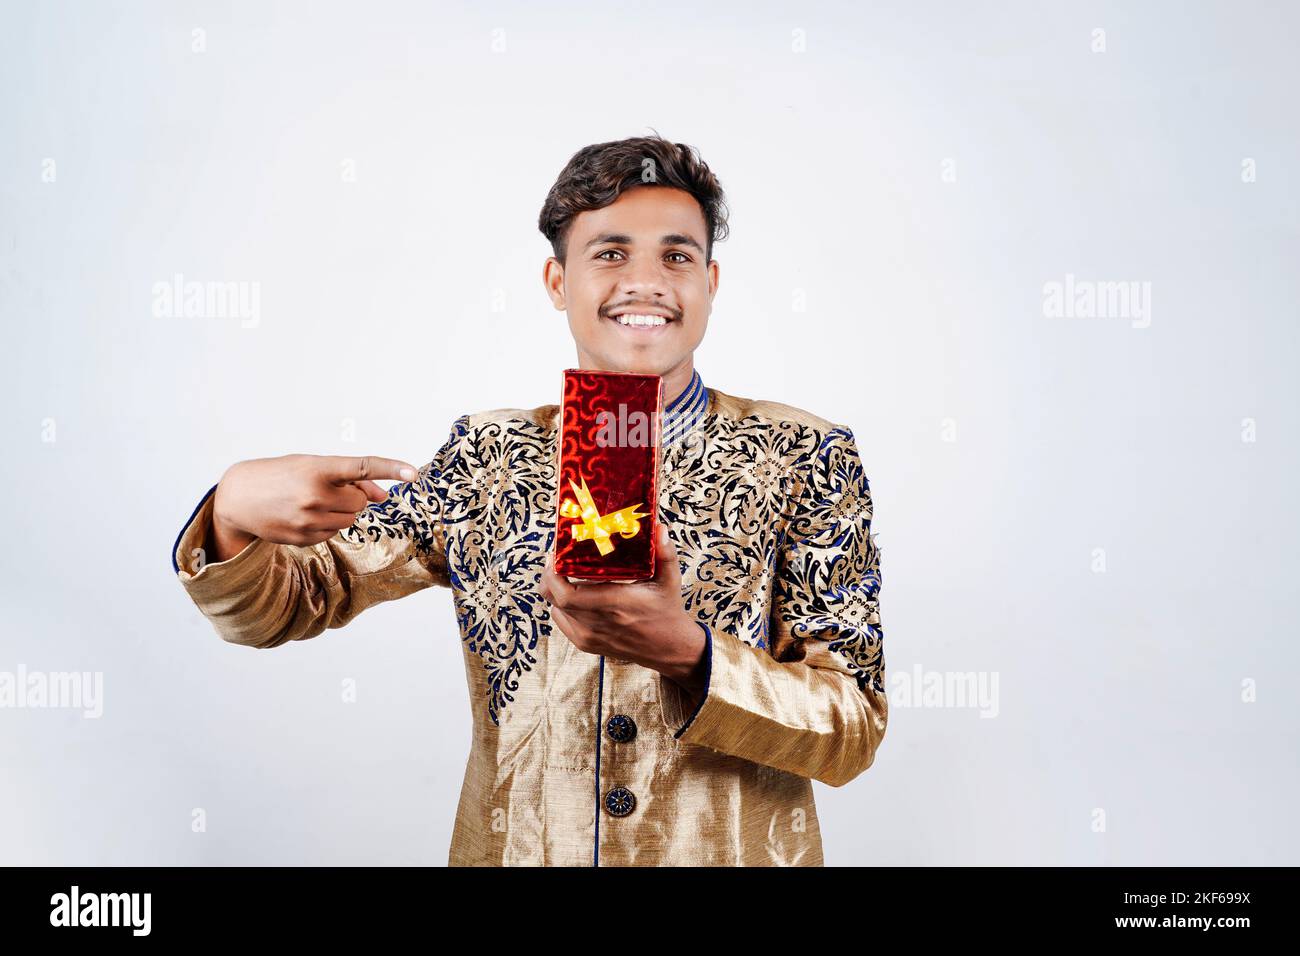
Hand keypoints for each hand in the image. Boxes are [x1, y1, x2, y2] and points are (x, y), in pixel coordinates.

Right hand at [210, 454, 417, 559]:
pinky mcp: (304, 538)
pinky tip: (304, 515)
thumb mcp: (312, 466)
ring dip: (341, 511)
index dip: (390, 468)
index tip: (412, 472)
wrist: (237, 497)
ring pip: (350, 519)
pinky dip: (327, 524)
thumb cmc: (280, 475)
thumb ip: (351, 479)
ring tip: (314, 501)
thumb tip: (385, 496)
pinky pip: (334, 533)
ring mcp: (308, 520)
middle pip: (360, 502)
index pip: (362, 467)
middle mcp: (315, 495)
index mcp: (318, 469)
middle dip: (352, 496)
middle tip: (329, 489)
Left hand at [538, 523, 707, 695]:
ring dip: (555, 590)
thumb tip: (659, 528)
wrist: (668, 648)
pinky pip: (562, 621)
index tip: (556, 555)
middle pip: (554, 599)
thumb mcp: (669, 580)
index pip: (566, 595)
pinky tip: (572, 593)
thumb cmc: (666, 612)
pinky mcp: (586, 644)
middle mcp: (597, 623)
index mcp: (614, 605)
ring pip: (555, 609)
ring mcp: (589, 636)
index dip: (553, 574)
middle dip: (549, 575)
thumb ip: (665, 554)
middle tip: (556, 558)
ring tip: (564, 572)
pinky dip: (561, 606)